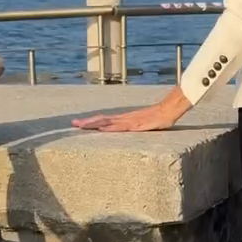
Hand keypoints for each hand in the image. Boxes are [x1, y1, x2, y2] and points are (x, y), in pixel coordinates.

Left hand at [72, 95, 188, 131]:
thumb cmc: (158, 117)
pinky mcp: (136, 125)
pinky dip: (110, 128)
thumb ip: (135, 126)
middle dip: (87, 122)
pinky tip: (102, 130)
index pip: (104, 119)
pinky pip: (121, 127)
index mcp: (124, 118)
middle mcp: (124, 118)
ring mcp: (130, 121)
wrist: (169, 109)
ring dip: (94, 124)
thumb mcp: (144, 123)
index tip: (78, 124)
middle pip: (102, 120)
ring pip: (108, 122)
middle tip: (73, 124)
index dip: (91, 121)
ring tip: (81, 126)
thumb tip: (128, 131)